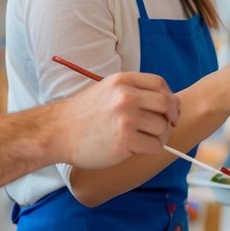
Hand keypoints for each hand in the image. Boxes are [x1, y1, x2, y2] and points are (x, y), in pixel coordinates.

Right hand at [53, 72, 178, 167]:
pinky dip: (150, 149)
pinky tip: (136, 149)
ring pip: (162, 128)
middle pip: (167, 104)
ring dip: (159, 136)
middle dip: (172, 117)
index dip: (170, 98)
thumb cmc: (82, 114)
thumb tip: (164, 103)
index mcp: (122, 81)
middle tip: (167, 127)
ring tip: (144, 140)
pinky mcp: (124, 141)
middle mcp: (126, 97)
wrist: (57, 132)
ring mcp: (126, 118)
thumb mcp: (106, 90)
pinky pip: (154, 145)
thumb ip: (132, 91)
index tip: (170, 110)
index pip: (160, 84)